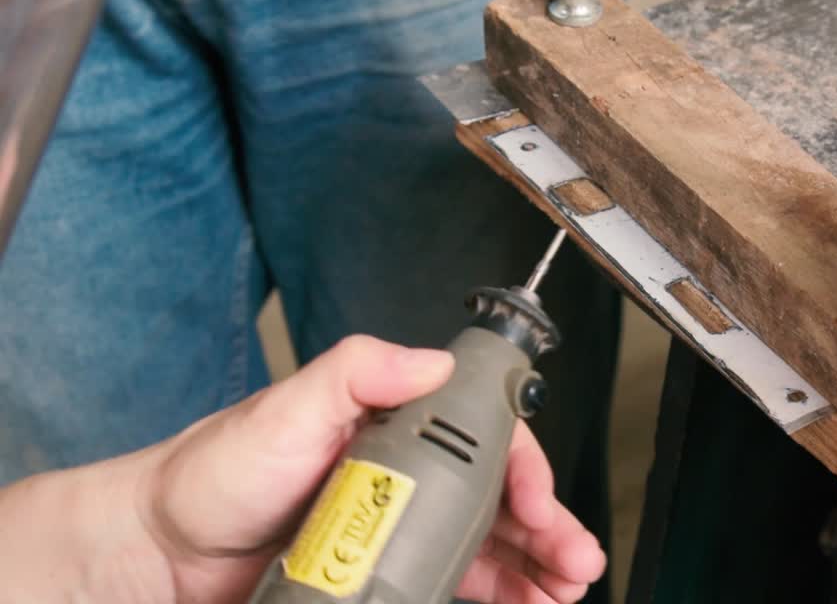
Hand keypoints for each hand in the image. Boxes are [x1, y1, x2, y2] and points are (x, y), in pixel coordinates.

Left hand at [137, 335, 605, 603]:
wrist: (159, 557)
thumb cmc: (214, 473)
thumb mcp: (286, 408)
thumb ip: (357, 372)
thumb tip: (433, 359)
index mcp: (396, 425)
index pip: (484, 439)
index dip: (524, 471)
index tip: (540, 505)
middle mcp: (406, 475)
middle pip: (499, 499)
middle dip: (549, 528)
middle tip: (574, 564)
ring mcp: (396, 530)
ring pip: (487, 546)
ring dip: (534, 567)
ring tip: (561, 592)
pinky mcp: (383, 576)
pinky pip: (454, 584)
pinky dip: (495, 593)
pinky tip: (520, 602)